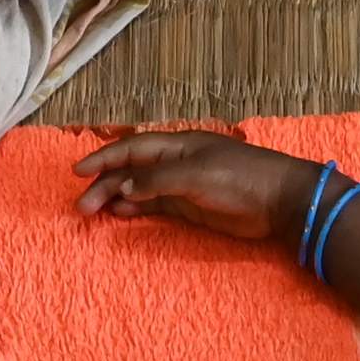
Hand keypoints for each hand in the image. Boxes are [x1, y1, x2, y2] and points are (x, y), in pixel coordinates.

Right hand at [77, 127, 316, 241]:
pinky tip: (121, 215)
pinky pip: (156, 205)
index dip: (103, 159)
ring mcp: (182, 184)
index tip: (77, 172)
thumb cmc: (241, 179)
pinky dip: (137, 209)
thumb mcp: (197, 176)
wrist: (281, 200)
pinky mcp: (191, 206)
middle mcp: (175, 162)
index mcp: (177, 145)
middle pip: (131, 171)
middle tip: (82, 208)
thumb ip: (158, 180)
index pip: (131, 148)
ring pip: (140, 189)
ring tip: (94, 213)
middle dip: (105, 185)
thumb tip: (124, 188)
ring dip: (117, 198)